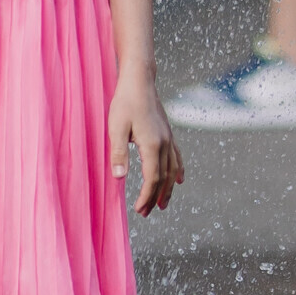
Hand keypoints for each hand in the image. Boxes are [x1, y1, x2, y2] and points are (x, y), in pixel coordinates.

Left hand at [111, 78, 180, 213]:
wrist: (140, 81)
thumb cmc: (125, 102)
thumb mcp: (116, 128)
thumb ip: (118, 153)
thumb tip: (119, 177)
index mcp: (152, 145)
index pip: (152, 178)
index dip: (146, 196)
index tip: (139, 209)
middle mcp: (165, 144)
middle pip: (164, 178)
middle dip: (156, 197)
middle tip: (147, 213)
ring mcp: (169, 138)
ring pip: (173, 170)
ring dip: (168, 189)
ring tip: (163, 204)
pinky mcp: (168, 133)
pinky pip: (178, 158)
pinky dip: (179, 172)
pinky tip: (180, 180)